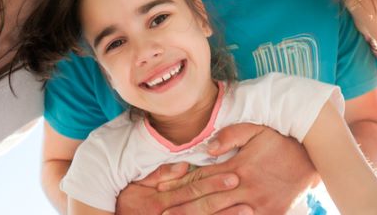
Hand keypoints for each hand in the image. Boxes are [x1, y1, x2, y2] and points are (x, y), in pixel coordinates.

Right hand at [115, 162, 239, 214]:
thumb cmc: (128, 204)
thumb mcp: (137, 186)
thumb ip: (159, 175)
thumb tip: (183, 165)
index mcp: (160, 202)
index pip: (191, 190)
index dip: (213, 183)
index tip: (233, 175)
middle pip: (201, 209)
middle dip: (224, 202)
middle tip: (247, 196)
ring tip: (248, 212)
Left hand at [156, 123, 314, 214]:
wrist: (314, 159)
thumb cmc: (281, 142)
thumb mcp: (257, 129)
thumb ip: (232, 135)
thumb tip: (208, 147)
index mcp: (238, 167)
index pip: (203, 177)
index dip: (180, 184)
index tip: (161, 189)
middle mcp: (245, 188)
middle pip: (207, 202)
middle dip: (182, 209)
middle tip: (161, 214)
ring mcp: (257, 206)